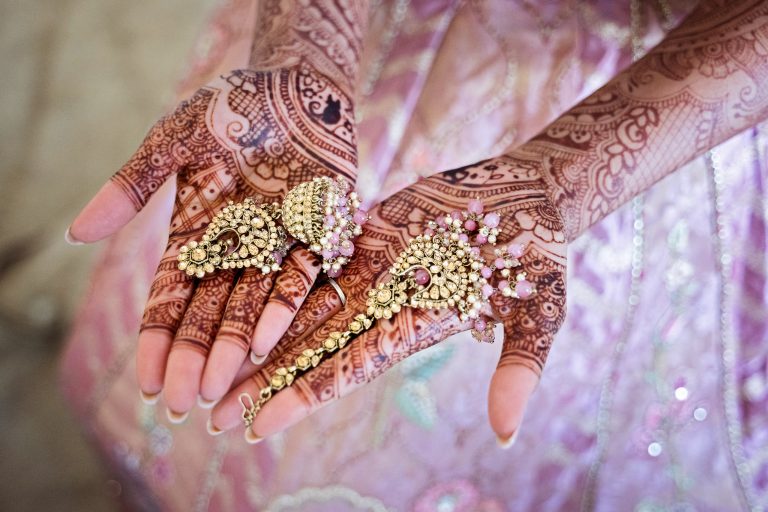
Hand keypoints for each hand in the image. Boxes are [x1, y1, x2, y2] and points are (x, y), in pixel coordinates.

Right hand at [68, 65, 356, 416]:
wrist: (295, 86)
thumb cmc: (231, 107)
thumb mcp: (172, 141)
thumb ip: (132, 186)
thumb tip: (74, 234)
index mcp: (199, 234)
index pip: (171, 297)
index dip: (158, 338)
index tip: (146, 379)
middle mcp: (238, 250)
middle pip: (209, 313)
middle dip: (192, 357)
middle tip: (179, 402)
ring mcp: (278, 246)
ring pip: (251, 307)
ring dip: (231, 347)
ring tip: (214, 388)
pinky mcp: (320, 236)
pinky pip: (301, 279)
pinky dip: (281, 308)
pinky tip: (261, 343)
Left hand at [209, 156, 566, 443]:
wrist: (532, 194)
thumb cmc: (544, 252)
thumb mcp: (542, 310)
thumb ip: (520, 368)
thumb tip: (506, 436)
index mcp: (417, 328)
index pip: (349, 369)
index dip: (303, 394)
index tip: (256, 423)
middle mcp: (385, 305)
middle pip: (312, 347)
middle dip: (262, 379)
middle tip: (208, 413)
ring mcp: (373, 270)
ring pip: (303, 305)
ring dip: (258, 335)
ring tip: (209, 363)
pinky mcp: (367, 235)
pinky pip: (314, 255)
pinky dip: (277, 275)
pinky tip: (235, 291)